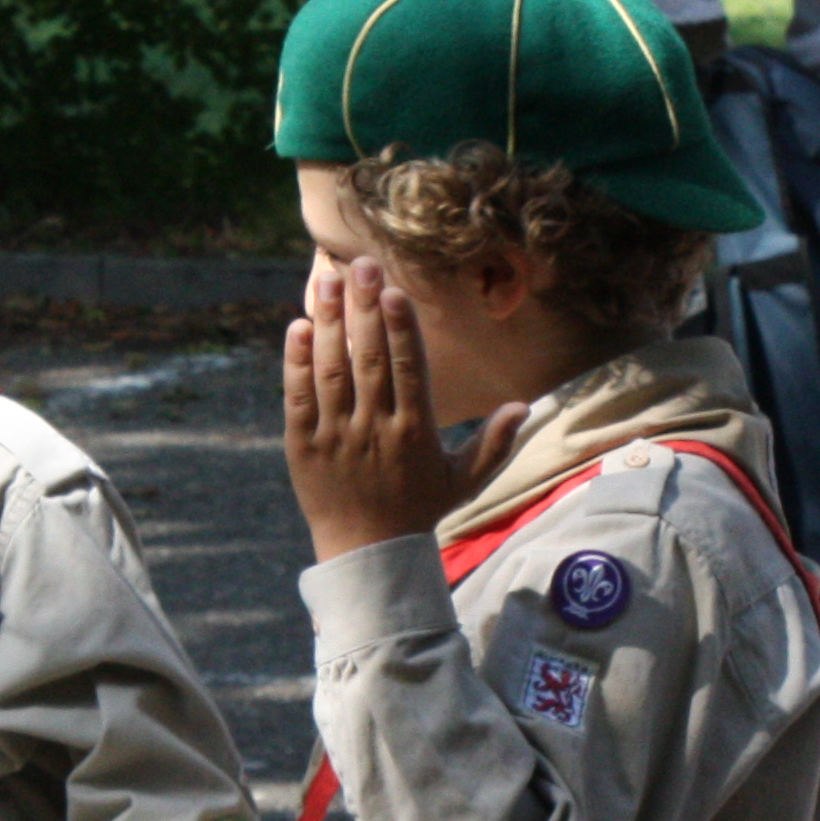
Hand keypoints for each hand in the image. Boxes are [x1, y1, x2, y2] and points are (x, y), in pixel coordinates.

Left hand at [283, 256, 519, 561]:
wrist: (367, 555)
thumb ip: (494, 443)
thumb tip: (522, 406)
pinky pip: (298, 397)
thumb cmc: (419, 511)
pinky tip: (299, 326)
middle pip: (368, 360)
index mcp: (415, 433)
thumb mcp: (464, 481)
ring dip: (329, 323)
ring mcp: (336, 436)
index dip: (400, 329)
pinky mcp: (303, 446)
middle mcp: (375, 430)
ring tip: (329, 281)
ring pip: (331, 370)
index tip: (395, 292)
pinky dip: (296, 362)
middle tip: (361, 265)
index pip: (407, 371)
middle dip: (365, 310)